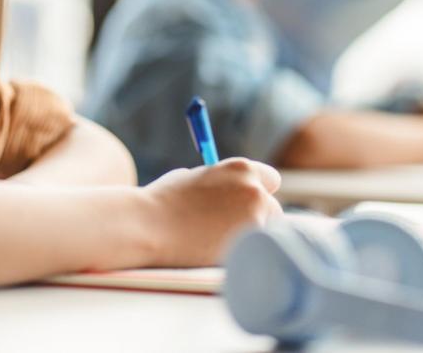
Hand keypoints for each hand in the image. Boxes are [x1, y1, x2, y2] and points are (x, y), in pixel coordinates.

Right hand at [142, 157, 282, 266]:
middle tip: (233, 230)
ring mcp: (254, 218)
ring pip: (265, 232)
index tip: (247, 205)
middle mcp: (254, 190)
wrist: (148, 226)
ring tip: (219, 242)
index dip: (258, 192)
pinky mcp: (248, 245)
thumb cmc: (162, 201)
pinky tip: (217, 253)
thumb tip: (230, 193)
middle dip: (257, 218)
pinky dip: (242, 254)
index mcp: (241, 168)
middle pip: (273, 208)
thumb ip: (217, 182)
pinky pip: (254, 251)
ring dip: (250, 237)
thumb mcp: (193, 177)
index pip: (270, 180)